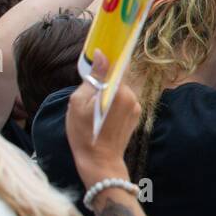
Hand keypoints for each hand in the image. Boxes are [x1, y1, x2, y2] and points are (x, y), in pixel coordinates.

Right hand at [67, 50, 139, 188]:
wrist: (99, 161)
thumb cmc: (84, 132)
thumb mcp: (80, 102)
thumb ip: (93, 77)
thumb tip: (101, 55)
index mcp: (120, 91)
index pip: (118, 66)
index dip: (107, 62)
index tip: (96, 62)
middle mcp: (133, 97)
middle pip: (118, 79)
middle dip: (104, 82)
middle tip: (88, 95)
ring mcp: (136, 107)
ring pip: (120, 91)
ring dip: (108, 94)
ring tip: (94, 109)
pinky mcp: (136, 116)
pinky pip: (123, 102)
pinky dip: (113, 103)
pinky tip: (102, 116)